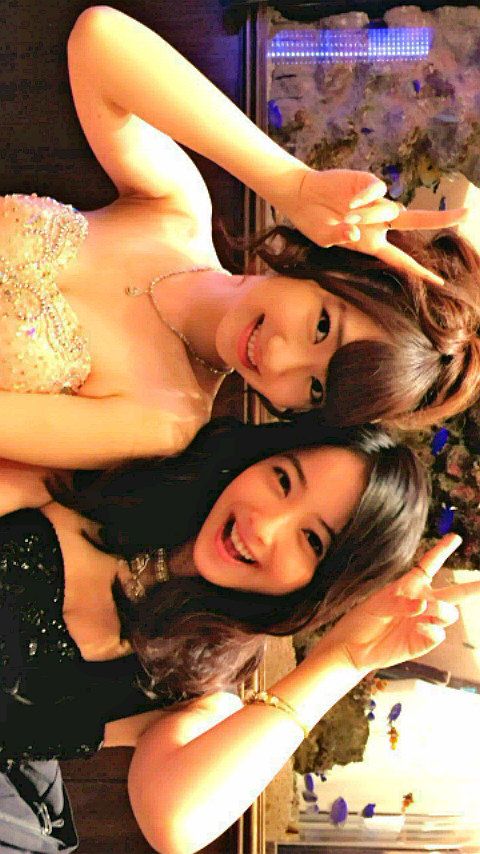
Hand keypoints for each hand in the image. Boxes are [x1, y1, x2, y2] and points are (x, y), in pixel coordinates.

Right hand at [274, 167, 467, 285]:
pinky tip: (351, 201)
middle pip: (416, 221)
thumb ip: (340, 237)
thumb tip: (355, 229)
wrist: (301, 195)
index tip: (440, 282)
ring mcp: (376, 202)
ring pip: (390, 208)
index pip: (400, 259)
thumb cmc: (313, 222)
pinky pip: (378, 190)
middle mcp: (379, 222)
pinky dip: (367, 197)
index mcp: (372, 243)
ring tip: (344, 212)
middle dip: (440, 219)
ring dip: (369, 214)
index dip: (419, 271)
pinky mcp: (369, 183)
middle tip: (466, 212)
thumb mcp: (325, 238)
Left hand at [325, 534, 479, 672]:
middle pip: (454, 593)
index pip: (430, 564)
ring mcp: (425, 622)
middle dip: (473, 587)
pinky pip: (438, 634)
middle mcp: (423, 602)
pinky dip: (432, 630)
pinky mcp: (423, 641)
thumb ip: (400, 602)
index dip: (443, 550)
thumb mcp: (378, 603)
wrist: (355, 647)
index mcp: (411, 585)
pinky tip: (420, 628)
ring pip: (449, 613)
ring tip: (426, 610)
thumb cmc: (365, 619)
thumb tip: (424, 606)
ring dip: (441, 610)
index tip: (456, 537)